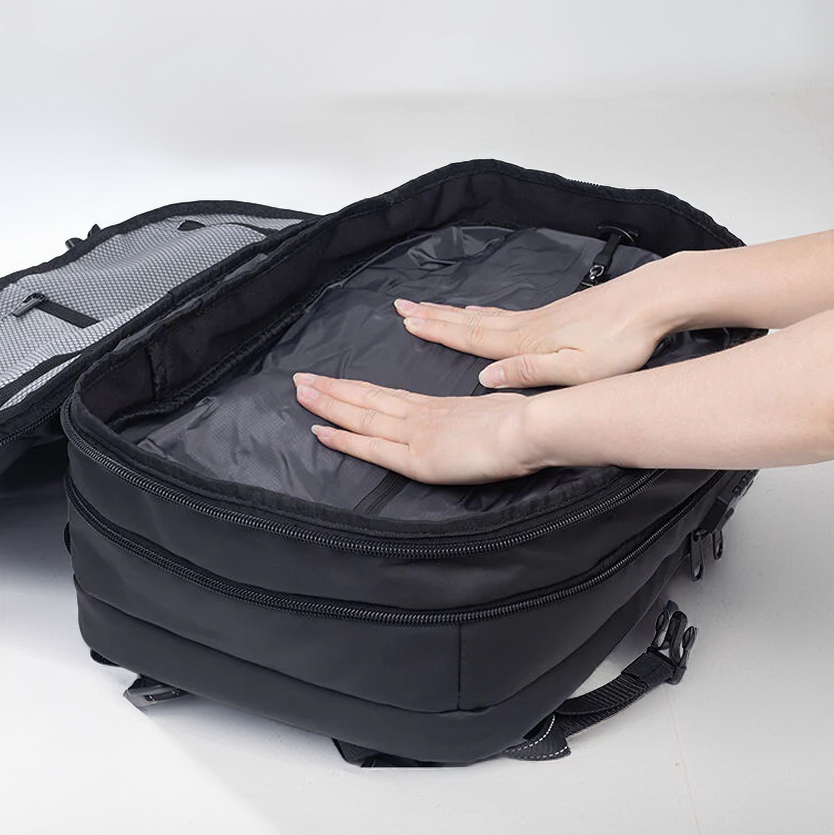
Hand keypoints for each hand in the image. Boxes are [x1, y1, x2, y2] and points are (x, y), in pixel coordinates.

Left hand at [292, 372, 540, 483]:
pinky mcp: (416, 456)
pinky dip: (343, 439)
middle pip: (367, 399)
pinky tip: (320, 431)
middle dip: (332, 389)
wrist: (533, 428)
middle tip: (300, 378)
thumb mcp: (500, 414)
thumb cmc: (527, 423)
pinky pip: (370, 446)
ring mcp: (416, 434)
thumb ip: (484, 418)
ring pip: (361, 416)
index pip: (390, 396)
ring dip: (328, 404)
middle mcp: (422, 416)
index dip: (359, 389)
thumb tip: (485, 422)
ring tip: (300, 392)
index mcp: (441, 407)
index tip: (335, 380)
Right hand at [393, 270, 669, 388]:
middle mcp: (527, 327)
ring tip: (431, 309)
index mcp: (526, 344)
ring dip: (455, 314)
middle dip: (435, 317)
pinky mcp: (558, 314)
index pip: (471, 338)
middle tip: (403, 307)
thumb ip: (528, 373)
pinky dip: (485, 312)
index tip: (406, 322)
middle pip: (471, 322)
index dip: (437, 332)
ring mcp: (542, 317)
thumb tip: (485, 378)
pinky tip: (484, 311)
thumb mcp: (575, 371)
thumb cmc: (620, 342)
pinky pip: (508, 313)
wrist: (652, 301)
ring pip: (487, 316)